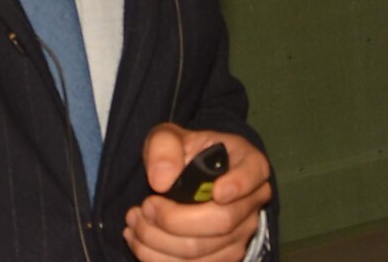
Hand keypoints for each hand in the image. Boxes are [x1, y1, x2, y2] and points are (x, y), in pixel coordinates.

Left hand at [125, 125, 272, 261]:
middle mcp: (251, 203)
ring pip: (202, 250)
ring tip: (134, 221)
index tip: (218, 191)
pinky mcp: (222, 258)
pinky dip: (158, 258)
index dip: (240, 185)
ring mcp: (240, 235)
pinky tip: (138, 240)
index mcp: (248, 163)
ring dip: (158, 241)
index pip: (254, 174)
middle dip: (174, 219)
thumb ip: (164, 148)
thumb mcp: (169, 137)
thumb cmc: (182, 155)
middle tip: (145, 206)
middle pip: (222, 221)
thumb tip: (161, 181)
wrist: (183, 180)